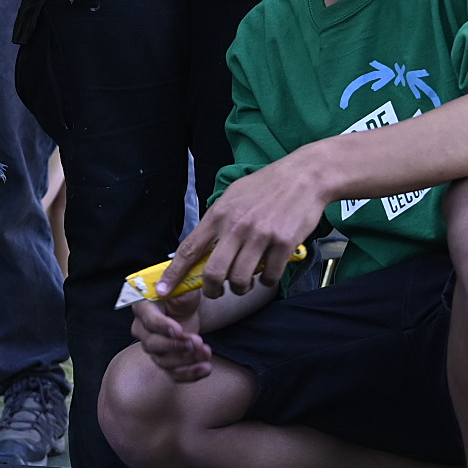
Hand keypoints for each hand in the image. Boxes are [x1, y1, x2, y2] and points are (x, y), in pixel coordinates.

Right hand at [129, 289, 213, 382]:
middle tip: (197, 342)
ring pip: (163, 361)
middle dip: (177, 346)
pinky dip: (190, 374)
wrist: (186, 305)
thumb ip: (175, 283)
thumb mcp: (181, 283)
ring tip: (206, 353)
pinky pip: (173, 373)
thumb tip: (164, 287)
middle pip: (153, 345)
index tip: (179, 330)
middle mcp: (142, 329)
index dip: (163, 327)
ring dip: (186, 360)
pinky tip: (206, 369)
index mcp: (143, 307)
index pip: (149, 320)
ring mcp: (153, 347)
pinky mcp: (166, 359)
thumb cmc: (181, 291)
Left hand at [168, 148, 333, 297]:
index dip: (174, 274)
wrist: (304, 176)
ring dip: (240, 288)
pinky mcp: (283, 244)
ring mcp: (260, 236)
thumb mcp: (233, 195)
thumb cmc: (267, 185)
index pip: (189, 249)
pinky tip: (268, 273)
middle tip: (216, 292)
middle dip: (211, 290)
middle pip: (213, 273)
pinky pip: (269, 276)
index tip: (163, 291)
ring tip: (245, 283)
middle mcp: (236, 226)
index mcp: (219, 214)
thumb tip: (200, 244)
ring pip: (240, 279)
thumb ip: (217, 220)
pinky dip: (267, 281)